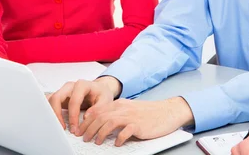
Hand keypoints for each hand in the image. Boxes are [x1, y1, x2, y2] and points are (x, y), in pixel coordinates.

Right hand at [47, 77, 120, 134]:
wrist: (99, 90)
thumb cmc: (101, 94)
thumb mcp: (106, 100)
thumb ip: (98, 108)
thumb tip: (85, 117)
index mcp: (82, 85)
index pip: (73, 101)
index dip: (73, 116)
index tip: (74, 128)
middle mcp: (70, 86)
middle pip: (56, 98)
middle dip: (57, 115)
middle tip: (62, 129)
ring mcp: (63, 91)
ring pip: (50, 100)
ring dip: (51, 114)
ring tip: (57, 127)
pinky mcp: (59, 97)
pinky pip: (49, 103)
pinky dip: (49, 112)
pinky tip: (54, 122)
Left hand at [78, 97, 193, 145]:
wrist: (168, 111)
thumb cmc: (150, 113)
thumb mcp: (130, 109)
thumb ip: (117, 113)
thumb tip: (101, 123)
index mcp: (120, 104)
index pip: (98, 110)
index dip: (86, 121)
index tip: (80, 129)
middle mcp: (124, 108)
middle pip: (100, 116)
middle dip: (88, 128)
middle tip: (84, 138)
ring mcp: (131, 116)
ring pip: (109, 122)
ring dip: (99, 133)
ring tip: (95, 142)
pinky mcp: (139, 125)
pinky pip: (125, 132)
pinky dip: (118, 139)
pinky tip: (116, 144)